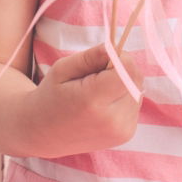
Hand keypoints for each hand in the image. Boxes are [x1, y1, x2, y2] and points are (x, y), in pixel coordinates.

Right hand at [25, 43, 143, 157]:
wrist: (44, 133)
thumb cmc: (51, 96)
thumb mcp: (62, 69)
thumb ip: (90, 56)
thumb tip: (114, 47)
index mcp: (93, 102)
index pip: (127, 70)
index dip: (119, 57)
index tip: (103, 58)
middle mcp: (112, 120)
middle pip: (135, 78)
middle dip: (121, 68)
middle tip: (96, 73)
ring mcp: (121, 130)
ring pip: (137, 89)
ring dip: (123, 82)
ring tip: (98, 90)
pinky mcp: (127, 134)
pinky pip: (134, 102)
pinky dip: (123, 96)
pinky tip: (103, 103)